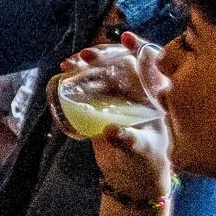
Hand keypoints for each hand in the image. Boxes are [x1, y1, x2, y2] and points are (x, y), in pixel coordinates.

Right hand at [67, 36, 172, 202]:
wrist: (132, 178)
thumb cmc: (147, 162)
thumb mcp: (141, 150)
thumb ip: (128, 140)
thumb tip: (110, 130)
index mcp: (151, 97)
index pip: (150, 65)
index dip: (139, 47)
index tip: (126, 37)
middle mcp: (135, 94)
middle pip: (120, 64)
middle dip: (103, 54)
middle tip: (84, 57)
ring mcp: (116, 100)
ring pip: (101, 74)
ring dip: (84, 65)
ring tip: (67, 64)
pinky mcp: (100, 109)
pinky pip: (88, 88)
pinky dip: (76, 79)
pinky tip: (64, 76)